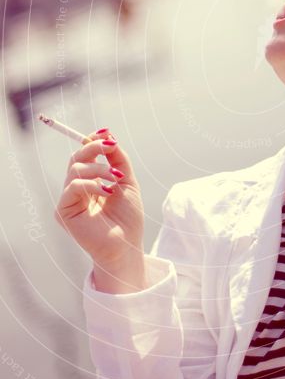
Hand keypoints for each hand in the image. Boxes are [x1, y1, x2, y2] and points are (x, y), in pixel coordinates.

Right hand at [54, 128, 146, 291]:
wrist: (127, 245)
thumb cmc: (128, 218)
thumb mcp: (127, 181)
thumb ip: (118, 159)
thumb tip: (108, 134)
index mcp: (90, 182)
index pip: (84, 155)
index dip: (92, 141)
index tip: (106, 132)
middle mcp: (77, 189)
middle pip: (76, 158)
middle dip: (94, 148)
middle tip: (110, 146)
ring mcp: (69, 200)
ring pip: (75, 169)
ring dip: (99, 168)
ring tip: (115, 179)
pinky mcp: (63, 211)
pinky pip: (72, 186)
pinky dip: (91, 184)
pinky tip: (106, 191)